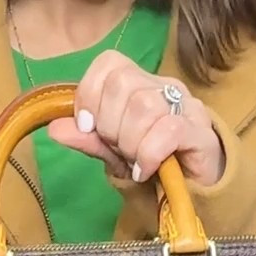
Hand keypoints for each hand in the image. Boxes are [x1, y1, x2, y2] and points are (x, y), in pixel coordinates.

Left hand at [49, 50, 224, 188]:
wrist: (196, 192)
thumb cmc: (154, 164)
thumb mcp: (113, 152)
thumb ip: (87, 138)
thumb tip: (54, 127)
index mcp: (141, 83)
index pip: (110, 63)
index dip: (90, 92)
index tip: (87, 125)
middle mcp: (164, 87)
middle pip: (123, 83)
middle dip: (109, 123)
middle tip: (118, 148)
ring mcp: (186, 106)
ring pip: (143, 106)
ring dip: (129, 142)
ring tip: (134, 160)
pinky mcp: (200, 131)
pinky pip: (167, 130)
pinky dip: (148, 154)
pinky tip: (146, 169)